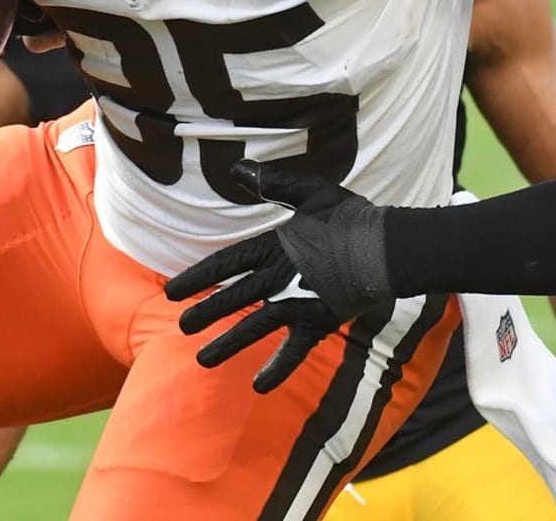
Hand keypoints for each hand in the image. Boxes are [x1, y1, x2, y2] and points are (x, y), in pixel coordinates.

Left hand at [165, 160, 391, 392]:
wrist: (383, 251)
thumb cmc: (348, 218)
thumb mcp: (308, 193)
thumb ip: (271, 183)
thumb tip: (236, 167)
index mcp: (271, 248)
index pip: (224, 265)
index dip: (196, 278)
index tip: (171, 292)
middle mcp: (276, 280)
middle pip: (232, 299)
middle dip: (204, 314)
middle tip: (182, 327)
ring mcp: (295, 306)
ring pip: (253, 329)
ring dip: (227, 344)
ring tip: (202, 360)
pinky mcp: (316, 325)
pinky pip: (292, 353)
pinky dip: (276, 370)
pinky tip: (258, 387)